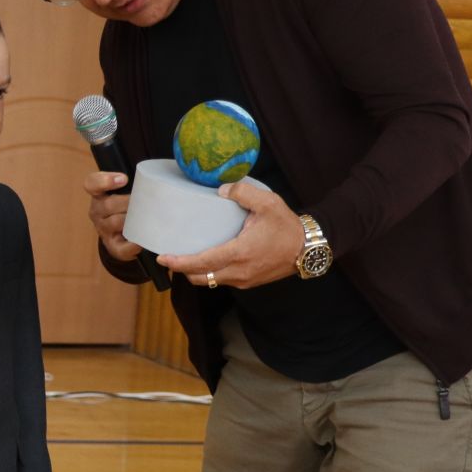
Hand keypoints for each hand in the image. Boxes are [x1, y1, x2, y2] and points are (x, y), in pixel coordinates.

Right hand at [84, 169, 142, 260]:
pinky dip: (132, 245)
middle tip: (146, 201)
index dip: (105, 181)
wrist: (123, 233)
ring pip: (115, 222)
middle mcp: (97, 212)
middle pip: (109, 204)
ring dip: (132, 220)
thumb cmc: (128, 206)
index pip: (92, 184)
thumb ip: (135, 181)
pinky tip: (141, 242)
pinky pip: (121, 248)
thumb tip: (153, 178)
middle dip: (128, 202)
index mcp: (99, 195)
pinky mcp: (113, 247)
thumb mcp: (126, 190)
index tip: (124, 179)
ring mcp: (103, 230)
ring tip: (147, 217)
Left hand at [156, 182, 305, 288]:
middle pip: (200, 277)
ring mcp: (243, 280)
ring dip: (195, 273)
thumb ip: (244, 192)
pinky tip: (207, 261)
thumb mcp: (268, 203)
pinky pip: (222, 281)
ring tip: (184, 259)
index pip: (202, 263)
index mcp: (239, 253)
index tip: (163, 258)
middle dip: (181, 270)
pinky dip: (210, 273)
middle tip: (168, 258)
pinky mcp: (249, 282)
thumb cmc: (288, 226)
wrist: (309, 248)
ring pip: (210, 281)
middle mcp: (238, 272)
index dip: (179, 262)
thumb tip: (222, 189)